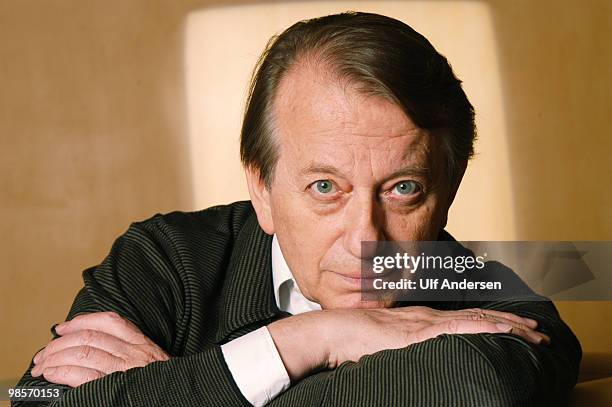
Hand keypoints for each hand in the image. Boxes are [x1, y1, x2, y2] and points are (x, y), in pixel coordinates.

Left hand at [31, 311, 168, 386]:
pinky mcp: (111, 388)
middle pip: (89, 337)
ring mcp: (122, 371)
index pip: (109, 321)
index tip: (63, 327)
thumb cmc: (160, 384)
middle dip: (60, 342)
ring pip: (82, 353)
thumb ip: (131, 352)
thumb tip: (97, 347)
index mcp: (142, 344)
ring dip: (55, 357)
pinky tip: (51, 374)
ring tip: (42, 364)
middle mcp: (133, 354)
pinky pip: (80, 375)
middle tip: (44, 352)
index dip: (81, 321)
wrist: (181, 398)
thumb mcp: (153, 362)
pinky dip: (61, 372)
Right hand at [268, 306, 548, 380]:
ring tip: (534, 332)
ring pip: (476, 320)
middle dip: (511, 322)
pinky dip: (486, 328)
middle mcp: (428, 317)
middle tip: (538, 330)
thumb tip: (412, 356)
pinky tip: (505, 331)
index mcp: (422, 320)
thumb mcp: (384, 345)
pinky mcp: (420, 332)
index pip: (466, 319)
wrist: (334, 332)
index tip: (517, 328)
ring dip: (508, 325)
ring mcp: (426, 323)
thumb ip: (401, 347)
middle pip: (478, 316)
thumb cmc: (353, 340)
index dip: (494, 321)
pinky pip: (460, 329)